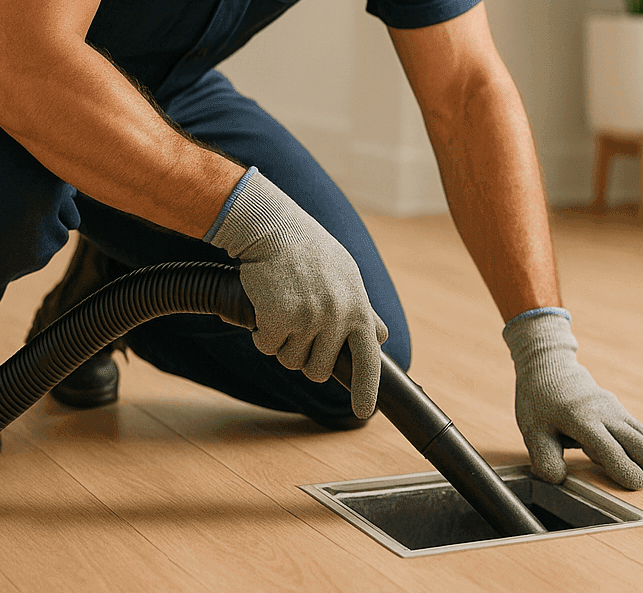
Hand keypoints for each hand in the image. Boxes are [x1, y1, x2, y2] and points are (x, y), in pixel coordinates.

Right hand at [206, 168, 387, 417]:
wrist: (274, 228)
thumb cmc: (310, 252)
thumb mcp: (347, 275)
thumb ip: (363, 310)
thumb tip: (381, 337)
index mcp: (358, 308)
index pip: (368, 361)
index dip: (366, 391)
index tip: (364, 413)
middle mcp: (337, 317)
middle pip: (317, 370)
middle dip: (303, 358)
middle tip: (297, 330)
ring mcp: (309, 319)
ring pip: (290, 360)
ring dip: (281, 343)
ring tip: (283, 309)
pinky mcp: (279, 319)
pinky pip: (266, 347)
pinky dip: (261, 334)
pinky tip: (265, 307)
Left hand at [502, 310, 642, 488]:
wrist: (551, 366)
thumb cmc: (540, 401)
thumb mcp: (531, 428)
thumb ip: (543, 455)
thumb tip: (557, 478)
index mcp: (579, 417)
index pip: (602, 444)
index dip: (620, 463)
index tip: (638, 484)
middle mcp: (603, 413)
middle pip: (632, 439)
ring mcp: (616, 412)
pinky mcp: (622, 415)